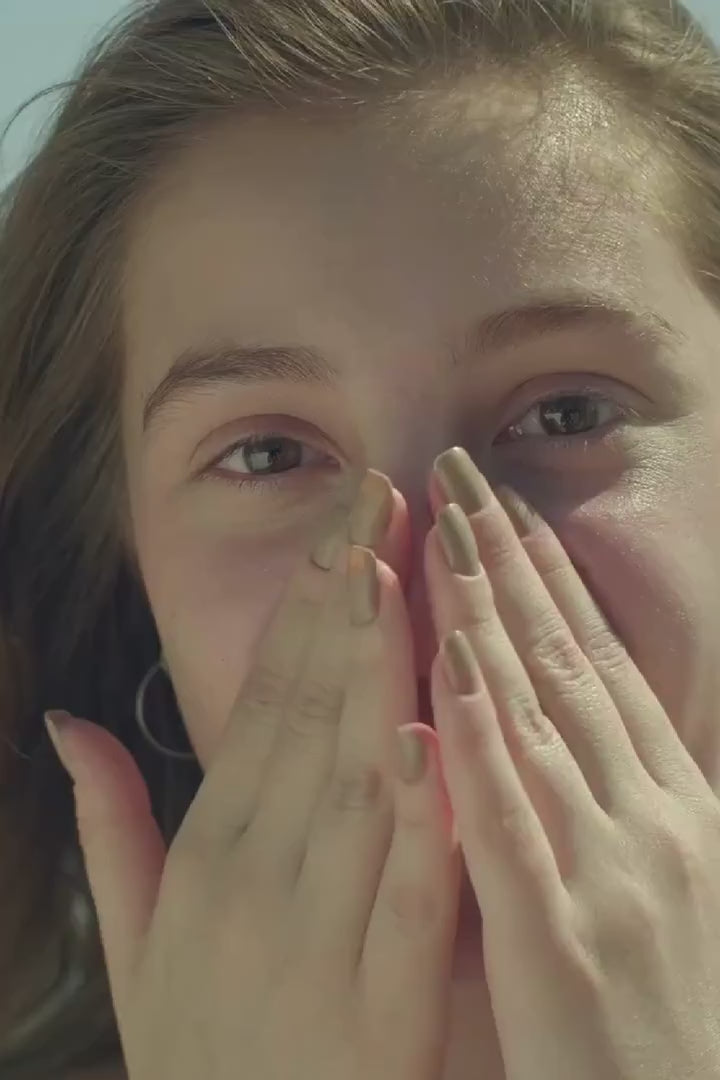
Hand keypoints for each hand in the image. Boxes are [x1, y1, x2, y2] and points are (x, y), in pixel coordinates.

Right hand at [45, 472, 457, 1079]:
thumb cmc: (202, 1048)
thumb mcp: (137, 941)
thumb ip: (111, 823)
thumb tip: (70, 720)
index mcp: (209, 856)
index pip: (260, 705)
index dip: (299, 612)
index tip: (336, 530)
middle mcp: (257, 882)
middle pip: (308, 715)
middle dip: (346, 601)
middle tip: (376, 500)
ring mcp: (317, 940)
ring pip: (352, 781)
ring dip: (375, 671)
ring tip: (394, 570)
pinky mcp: (383, 1005)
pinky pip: (404, 893)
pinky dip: (415, 814)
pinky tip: (424, 732)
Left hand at [425, 446, 719, 1079]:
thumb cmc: (681, 1016)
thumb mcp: (671, 882)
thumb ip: (623, 797)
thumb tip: (580, 713)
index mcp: (669, 803)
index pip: (597, 663)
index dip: (549, 579)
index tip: (504, 509)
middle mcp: (649, 815)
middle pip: (568, 663)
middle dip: (512, 563)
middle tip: (462, 475)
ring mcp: (611, 870)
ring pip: (541, 715)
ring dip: (489, 617)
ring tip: (445, 530)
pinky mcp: (565, 939)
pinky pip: (515, 821)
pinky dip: (483, 738)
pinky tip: (447, 669)